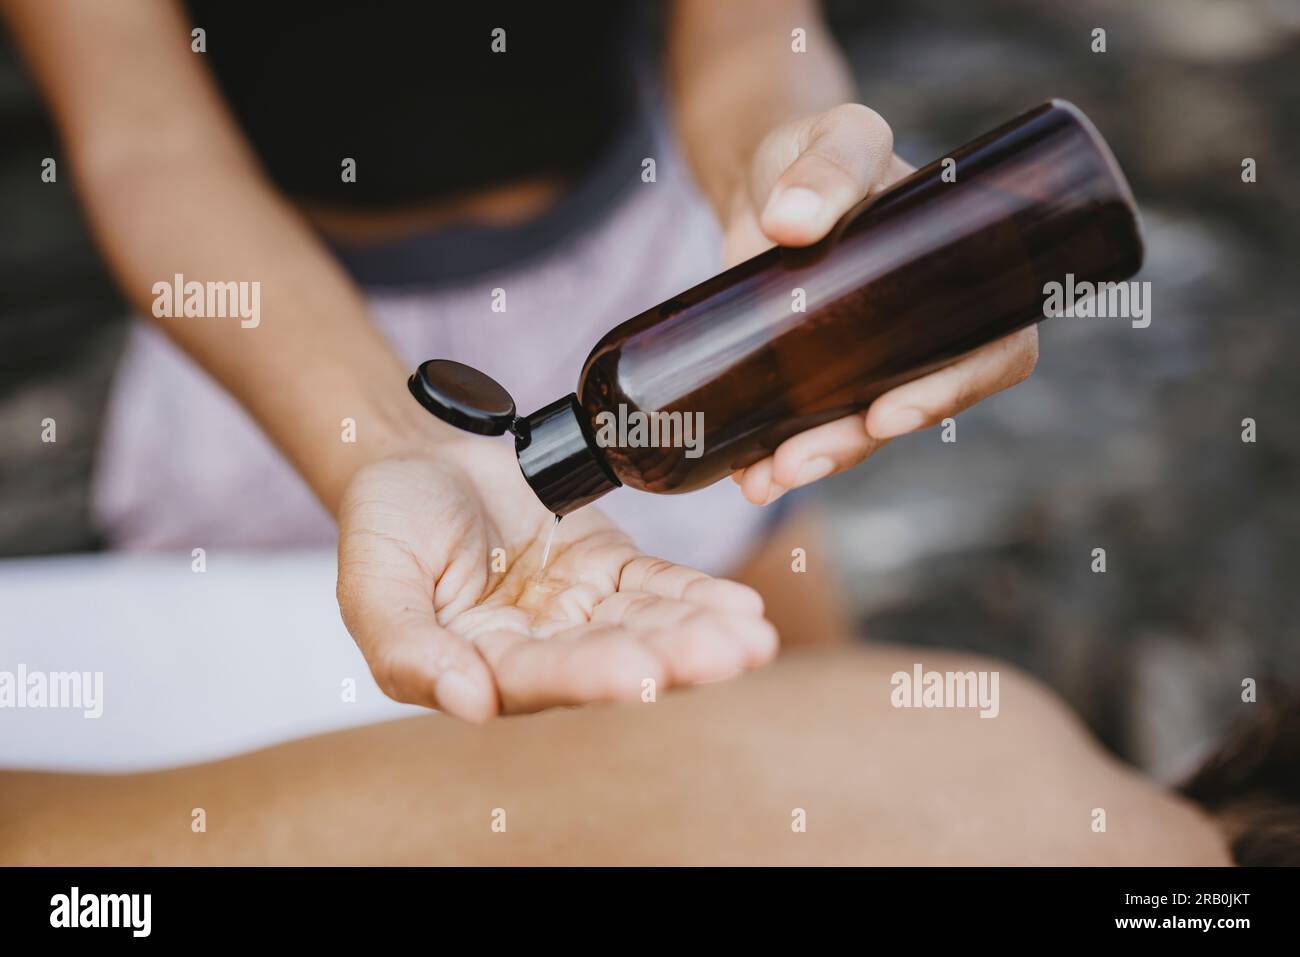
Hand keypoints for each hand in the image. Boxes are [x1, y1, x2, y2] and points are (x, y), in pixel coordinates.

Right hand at [335, 442, 776, 719]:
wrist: (418, 456)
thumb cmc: (385, 522)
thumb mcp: (373, 584)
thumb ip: (409, 649)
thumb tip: (469, 704)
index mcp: (478, 664)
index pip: (538, 679)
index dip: (590, 675)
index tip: (641, 673)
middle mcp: (537, 647)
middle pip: (610, 658)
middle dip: (671, 658)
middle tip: (729, 656)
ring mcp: (577, 607)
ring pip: (644, 625)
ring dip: (700, 632)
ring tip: (752, 637)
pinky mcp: (607, 568)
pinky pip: (656, 584)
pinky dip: (697, 594)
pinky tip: (740, 608)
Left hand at [721, 103, 1038, 504]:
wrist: (758, 180)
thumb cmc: (814, 149)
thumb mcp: (830, 138)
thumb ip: (824, 165)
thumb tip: (789, 222)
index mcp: (965, 271)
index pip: (993, 348)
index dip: (955, 390)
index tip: (889, 415)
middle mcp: (926, 326)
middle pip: (918, 404)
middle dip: (859, 443)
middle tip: (800, 462)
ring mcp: (872, 357)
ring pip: (863, 428)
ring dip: (817, 458)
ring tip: (763, 481)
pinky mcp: (819, 373)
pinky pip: (813, 425)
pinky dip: (777, 454)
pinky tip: (746, 474)